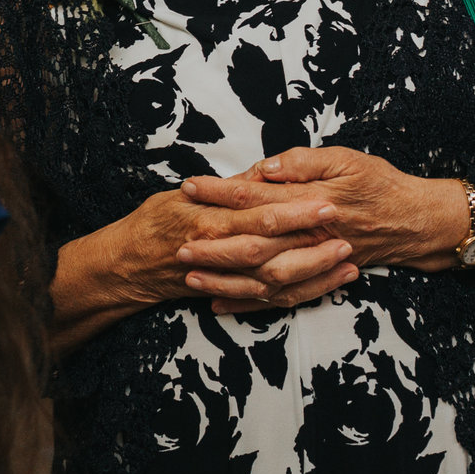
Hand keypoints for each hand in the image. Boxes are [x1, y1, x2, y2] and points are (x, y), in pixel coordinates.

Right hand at [105, 187, 355, 311]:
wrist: (126, 266)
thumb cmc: (154, 223)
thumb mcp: (185, 195)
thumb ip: (227, 188)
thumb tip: (264, 173)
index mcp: (211, 220)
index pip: (263, 213)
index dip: (297, 209)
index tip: (327, 201)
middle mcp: (219, 252)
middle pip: (275, 250)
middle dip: (313, 244)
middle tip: (347, 234)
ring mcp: (225, 279)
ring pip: (277, 280)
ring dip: (314, 273)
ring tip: (348, 262)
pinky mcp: (230, 295)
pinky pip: (270, 300)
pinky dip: (299, 294)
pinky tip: (327, 285)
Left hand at [183, 147, 471, 282]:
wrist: (413, 222)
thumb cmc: (379, 184)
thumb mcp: (345, 159)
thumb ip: (304, 162)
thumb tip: (267, 166)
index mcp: (312, 202)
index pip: (257, 197)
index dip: (221, 193)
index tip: (189, 188)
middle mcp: (310, 236)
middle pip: (253, 243)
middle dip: (213, 244)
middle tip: (177, 242)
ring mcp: (314, 262)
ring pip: (262, 277)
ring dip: (225, 278)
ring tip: (190, 276)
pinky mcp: (317, 278)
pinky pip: (279, 298)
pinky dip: (249, 304)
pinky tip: (219, 304)